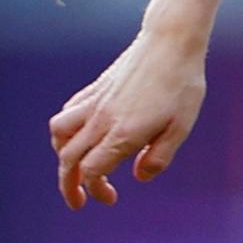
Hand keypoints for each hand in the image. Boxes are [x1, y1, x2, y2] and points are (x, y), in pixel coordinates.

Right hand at [50, 28, 208, 208]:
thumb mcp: (181, 126)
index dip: (95, 190)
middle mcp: (102, 119)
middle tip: (78, 201)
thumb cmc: (182, 84)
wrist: (170, 41)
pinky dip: (64, 131)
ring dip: (62, 155)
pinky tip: (79, 136)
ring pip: (59, 134)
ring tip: (75, 166)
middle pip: (69, 159)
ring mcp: (95, 102)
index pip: (92, 171)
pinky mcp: (94, 89)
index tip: (110, 198)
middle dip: (68, 185)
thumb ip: (159, 156)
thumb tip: (139, 177)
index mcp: (123, 133)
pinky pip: (67, 114)